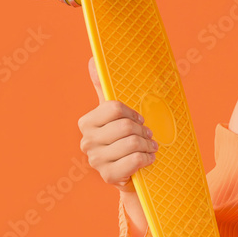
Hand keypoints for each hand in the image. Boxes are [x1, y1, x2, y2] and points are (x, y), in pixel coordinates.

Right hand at [77, 56, 157, 193]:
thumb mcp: (115, 114)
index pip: (114, 108)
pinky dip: (147, 158)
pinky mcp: (108, 176)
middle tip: (148, 135)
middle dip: (143, 131)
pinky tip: (148, 159)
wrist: (131, 171)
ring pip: (132, 143)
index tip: (139, 119)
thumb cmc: (123, 138)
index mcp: (87, 122)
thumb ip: (104, 88)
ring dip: (148, 145)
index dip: (133, 113)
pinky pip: (135, 160)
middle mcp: (87, 141)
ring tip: (150, 147)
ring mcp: (95, 160)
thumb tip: (93, 60)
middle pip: (125, 126)